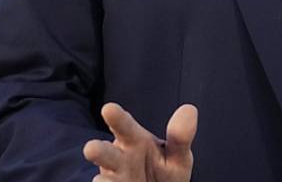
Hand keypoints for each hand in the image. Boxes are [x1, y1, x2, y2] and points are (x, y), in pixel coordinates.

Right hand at [83, 103, 197, 181]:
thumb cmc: (164, 170)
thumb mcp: (177, 155)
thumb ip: (181, 136)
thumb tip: (190, 109)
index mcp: (133, 141)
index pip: (124, 126)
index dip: (116, 118)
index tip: (108, 108)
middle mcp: (118, 160)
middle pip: (105, 154)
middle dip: (98, 151)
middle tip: (91, 148)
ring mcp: (113, 181)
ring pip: (104, 180)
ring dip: (103, 181)